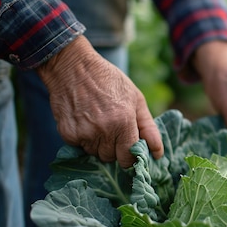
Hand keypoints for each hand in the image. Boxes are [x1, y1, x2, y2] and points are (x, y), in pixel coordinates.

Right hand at [37, 36, 163, 167]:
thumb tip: (158, 153)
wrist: (73, 67)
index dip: (129, 156)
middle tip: (111, 128)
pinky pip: (79, 147)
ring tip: (97, 121)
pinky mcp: (67, 133)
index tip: (128, 148)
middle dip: (114, 148)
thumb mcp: (136, 99)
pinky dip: (82, 138)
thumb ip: (149, 128)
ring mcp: (84, 133)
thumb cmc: (109, 81)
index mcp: (124, 122)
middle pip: (111, 158)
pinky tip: (84, 120)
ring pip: (95, 153)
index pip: (128, 159)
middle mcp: (103, 130)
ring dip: (98, 144)